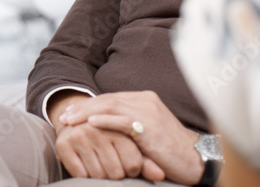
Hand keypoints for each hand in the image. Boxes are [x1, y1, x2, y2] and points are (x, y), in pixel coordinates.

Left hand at [59, 91, 203, 184]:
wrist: (196, 160)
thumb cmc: (168, 150)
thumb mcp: (145, 132)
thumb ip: (127, 124)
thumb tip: (100, 125)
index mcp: (143, 99)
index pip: (109, 99)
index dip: (87, 105)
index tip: (69, 113)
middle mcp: (145, 100)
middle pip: (106, 100)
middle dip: (82, 107)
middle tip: (63, 117)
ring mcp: (148, 111)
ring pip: (110, 107)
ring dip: (87, 113)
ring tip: (70, 121)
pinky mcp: (150, 126)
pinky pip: (123, 120)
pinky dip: (105, 120)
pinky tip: (90, 123)